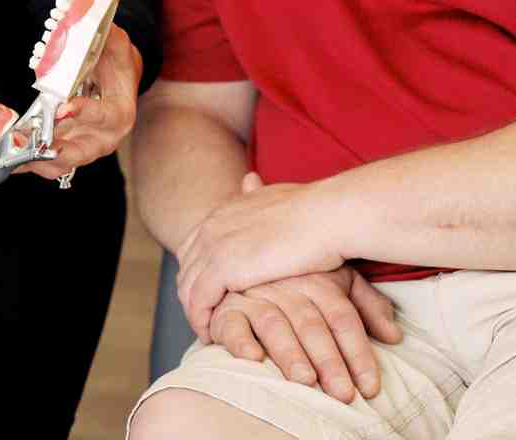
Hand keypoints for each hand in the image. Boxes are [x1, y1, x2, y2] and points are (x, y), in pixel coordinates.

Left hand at [15, 25, 141, 179]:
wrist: (117, 83)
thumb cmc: (116, 66)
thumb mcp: (117, 48)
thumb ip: (109, 36)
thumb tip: (92, 17)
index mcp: (120, 113)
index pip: (104, 116)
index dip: (84, 113)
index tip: (62, 107)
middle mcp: (103, 136)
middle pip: (82, 153)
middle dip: (58, 153)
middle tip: (36, 148)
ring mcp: (84, 146)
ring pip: (62, 163)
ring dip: (37, 161)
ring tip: (13, 155)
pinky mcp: (66, 147)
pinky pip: (47, 160)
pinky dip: (27, 160)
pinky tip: (7, 156)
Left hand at [175, 172, 345, 342]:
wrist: (329, 215)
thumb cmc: (316, 211)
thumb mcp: (276, 196)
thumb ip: (256, 194)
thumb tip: (249, 180)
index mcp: (224, 210)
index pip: (194, 246)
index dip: (199, 271)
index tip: (211, 294)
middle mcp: (212, 226)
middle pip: (187, 267)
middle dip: (193, 293)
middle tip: (206, 317)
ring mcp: (214, 246)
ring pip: (188, 287)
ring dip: (195, 311)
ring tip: (208, 332)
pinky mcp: (223, 268)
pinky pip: (198, 302)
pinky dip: (201, 320)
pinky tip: (212, 335)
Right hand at [208, 266, 400, 403]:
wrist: (244, 253)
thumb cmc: (298, 279)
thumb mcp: (337, 281)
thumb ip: (367, 305)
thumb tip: (394, 336)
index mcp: (317, 279)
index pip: (342, 317)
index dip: (357, 352)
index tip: (369, 386)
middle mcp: (286, 285)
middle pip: (312, 324)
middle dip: (329, 361)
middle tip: (341, 394)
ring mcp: (255, 294)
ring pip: (275, 324)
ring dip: (290, 354)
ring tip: (305, 381)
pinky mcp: (227, 307)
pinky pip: (232, 323)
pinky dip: (241, 341)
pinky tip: (254, 358)